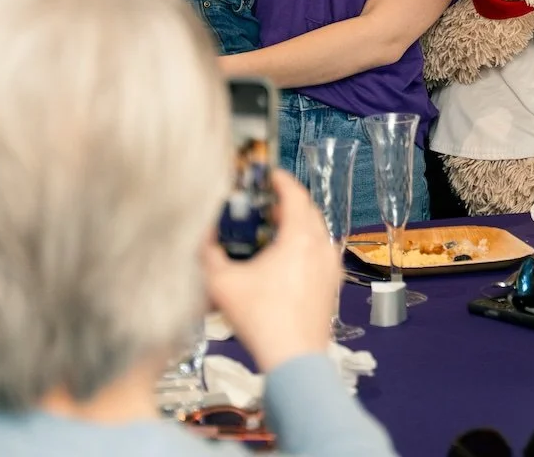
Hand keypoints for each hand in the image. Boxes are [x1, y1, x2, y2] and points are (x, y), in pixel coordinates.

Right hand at [200, 171, 339, 372]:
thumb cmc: (261, 318)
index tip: (269, 174)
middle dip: (288, 203)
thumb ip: (208, 256)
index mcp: (300, 237)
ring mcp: (331, 266)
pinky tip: (285, 262)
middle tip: (265, 204)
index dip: (281, 181)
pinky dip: (305, 248)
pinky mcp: (333, 285)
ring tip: (273, 232)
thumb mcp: (222, 285)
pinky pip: (320, 255)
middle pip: (308, 212)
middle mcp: (322, 246)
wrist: (293, 358)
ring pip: (316, 234)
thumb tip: (200, 239)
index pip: (295, 195)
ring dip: (297, 227)